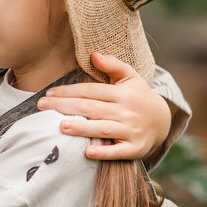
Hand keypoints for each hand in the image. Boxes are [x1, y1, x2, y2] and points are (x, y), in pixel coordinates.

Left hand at [37, 52, 170, 160]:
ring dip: (83, 128)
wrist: (164, 121)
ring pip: (104, 128)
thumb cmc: (139, 97)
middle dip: (65, 107)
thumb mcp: (131, 77)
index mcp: (121, 93)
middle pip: (92, 108)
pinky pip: (119, 151)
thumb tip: (93, 54)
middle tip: (42, 107)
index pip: (90, 91)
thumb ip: (113, 65)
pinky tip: (88, 152)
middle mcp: (126, 111)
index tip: (48, 94)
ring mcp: (131, 130)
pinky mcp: (135, 148)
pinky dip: (105, 152)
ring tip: (61, 127)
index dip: (69, 91)